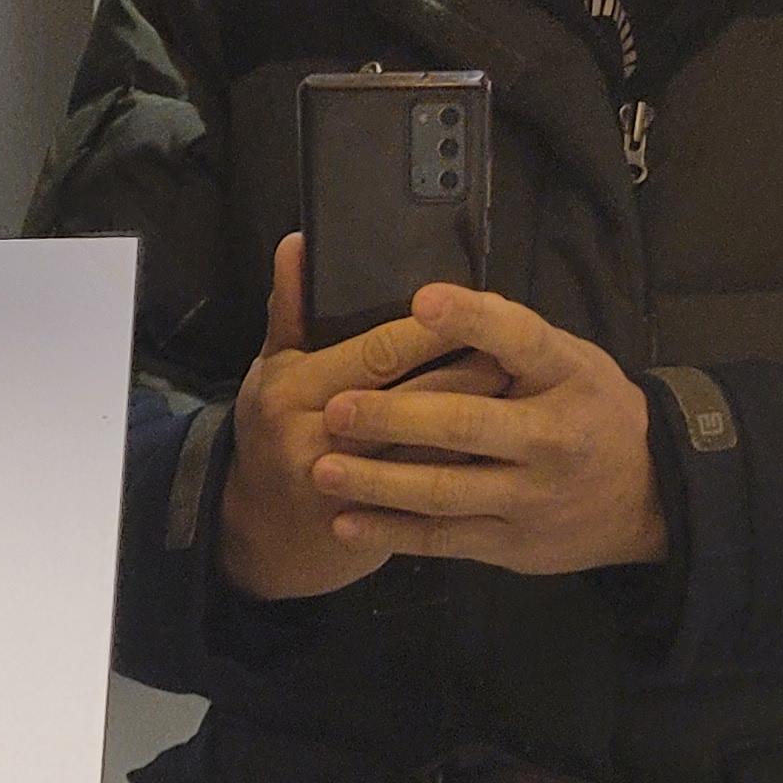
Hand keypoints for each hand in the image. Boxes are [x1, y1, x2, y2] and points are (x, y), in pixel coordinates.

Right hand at [220, 236, 499, 602]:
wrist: (263, 537)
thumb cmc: (272, 438)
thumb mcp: (271, 370)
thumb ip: (291, 310)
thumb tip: (298, 244)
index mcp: (293, 389)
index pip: (381, 349)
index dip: (436, 330)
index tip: (480, 310)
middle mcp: (315, 438)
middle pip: (417, 398)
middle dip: (473, 373)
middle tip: (518, 354)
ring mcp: (344, 489)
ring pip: (431, 449)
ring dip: (481, 423)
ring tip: (520, 397)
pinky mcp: (370, 528)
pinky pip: (431, 495)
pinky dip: (468, 469)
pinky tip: (498, 451)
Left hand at [314, 282, 668, 575]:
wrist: (645, 495)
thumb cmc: (588, 410)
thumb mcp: (571, 362)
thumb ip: (513, 342)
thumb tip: (430, 305)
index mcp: (568, 375)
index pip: (520, 339)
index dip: (472, 319)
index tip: (421, 301)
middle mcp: (551, 437)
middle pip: (465, 425)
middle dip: (396, 415)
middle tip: (337, 407)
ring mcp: (530, 496)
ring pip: (444, 490)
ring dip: (378, 481)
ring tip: (324, 468)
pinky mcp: (509, 543)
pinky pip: (441, 538)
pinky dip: (390, 533)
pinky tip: (345, 522)